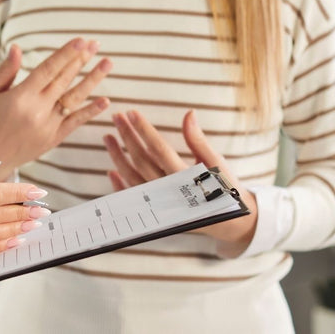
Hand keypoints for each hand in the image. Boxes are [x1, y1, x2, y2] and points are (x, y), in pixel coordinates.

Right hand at [0, 38, 111, 181]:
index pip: (48, 70)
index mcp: (20, 97)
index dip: (65, 54)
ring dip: (93, 79)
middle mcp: (37, 111)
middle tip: (94, 43)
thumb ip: (6, 72)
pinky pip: (75, 122)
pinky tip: (105, 100)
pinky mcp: (53, 138)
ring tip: (107, 63)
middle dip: (81, 59)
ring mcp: (48, 126)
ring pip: (75, 98)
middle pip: (64, 80)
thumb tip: (17, 48)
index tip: (80, 40)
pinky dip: (91, 111)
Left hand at [103, 110, 257, 256]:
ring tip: (108, 137)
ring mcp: (158, 201)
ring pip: (131, 176)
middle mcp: (169, 190)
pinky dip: (119, 185)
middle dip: (127, 136)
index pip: (159, 148)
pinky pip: (132, 197)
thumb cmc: (224, 188)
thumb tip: (189, 113)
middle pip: (141, 159)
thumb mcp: (216, 162)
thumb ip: (198, 140)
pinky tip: (111, 171)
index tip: (131, 113)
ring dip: (117, 156)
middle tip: (117, 117)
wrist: (227, 222)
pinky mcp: (154, 211)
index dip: (144, 130)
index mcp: (186, 176)